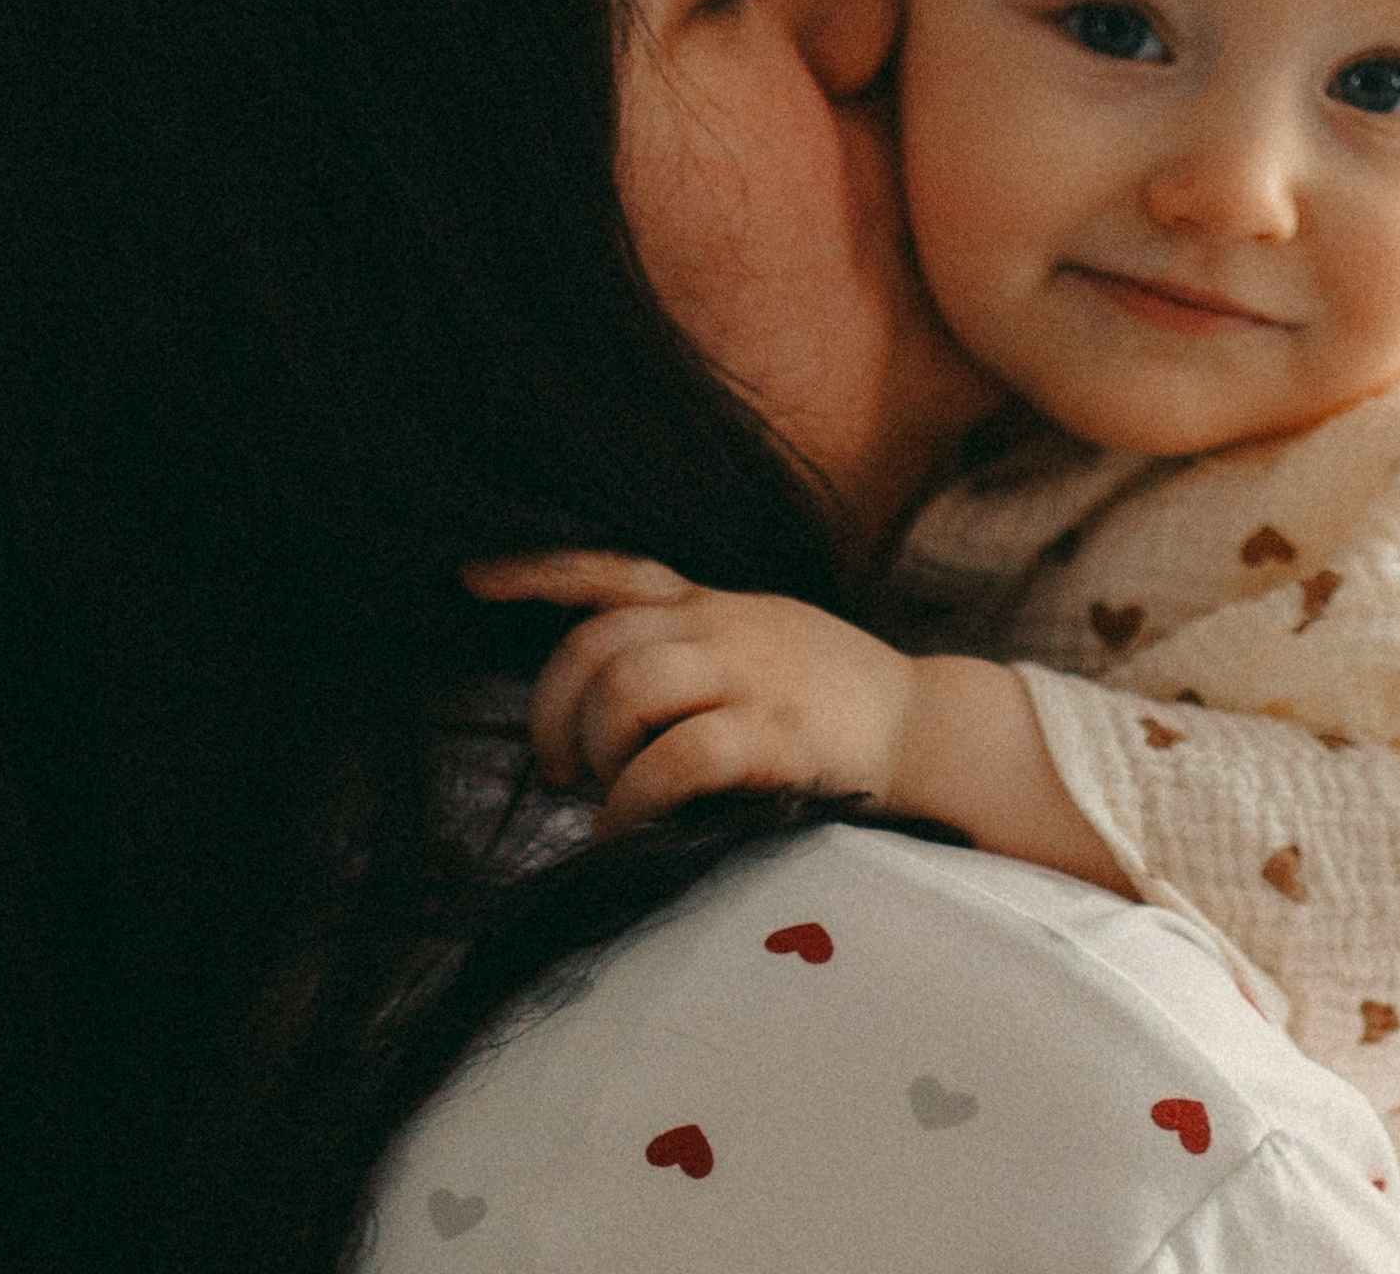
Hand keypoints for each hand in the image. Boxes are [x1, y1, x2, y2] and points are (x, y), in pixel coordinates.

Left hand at [466, 549, 917, 838]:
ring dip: (597, 751)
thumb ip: (692, 644)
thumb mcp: (763, 641)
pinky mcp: (781, 737)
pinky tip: (630, 828)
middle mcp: (728, 629)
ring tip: (605, 796)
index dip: (539, 572)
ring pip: (631, 688)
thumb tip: (599, 695)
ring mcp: (755, 679)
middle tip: (560, 770)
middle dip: (555, 711)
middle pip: (600, 643)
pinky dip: (635, 800)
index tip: (469, 581)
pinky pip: (679, 758)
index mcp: (716, 605)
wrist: (930, 730)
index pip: (617, 570)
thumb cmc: (831, 701)